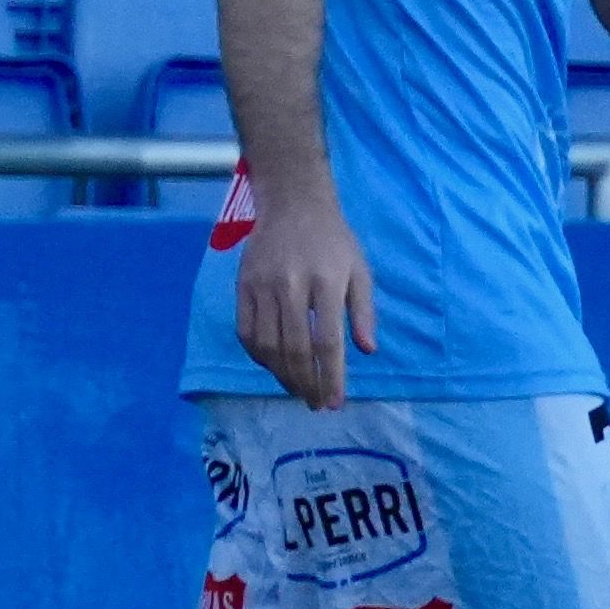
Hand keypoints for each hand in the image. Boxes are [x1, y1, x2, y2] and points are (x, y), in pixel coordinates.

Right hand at [230, 192, 380, 408]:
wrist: (292, 204)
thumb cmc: (333, 240)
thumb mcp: (360, 270)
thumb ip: (363, 311)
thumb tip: (366, 351)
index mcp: (326, 282)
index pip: (327, 341)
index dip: (330, 376)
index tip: (334, 402)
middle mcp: (291, 286)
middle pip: (295, 349)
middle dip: (306, 383)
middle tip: (315, 403)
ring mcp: (263, 287)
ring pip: (267, 345)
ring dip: (282, 375)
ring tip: (297, 390)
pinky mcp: (243, 287)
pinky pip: (246, 332)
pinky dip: (258, 356)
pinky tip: (273, 367)